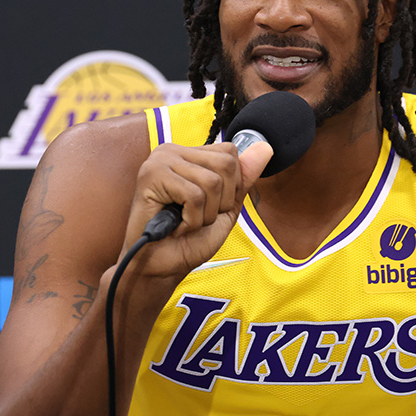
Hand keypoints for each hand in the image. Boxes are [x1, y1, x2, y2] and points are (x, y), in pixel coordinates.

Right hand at [122, 140, 271, 279]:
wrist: (163, 267)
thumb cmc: (189, 240)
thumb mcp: (226, 207)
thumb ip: (243, 178)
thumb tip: (265, 148)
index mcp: (188, 154)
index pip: (230, 153)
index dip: (230, 188)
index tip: (209, 207)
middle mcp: (172, 151)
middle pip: (226, 165)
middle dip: (220, 202)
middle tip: (196, 216)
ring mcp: (160, 161)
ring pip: (211, 182)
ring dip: (205, 214)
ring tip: (185, 222)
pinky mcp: (151, 176)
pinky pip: (194, 196)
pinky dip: (192, 220)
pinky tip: (176, 225)